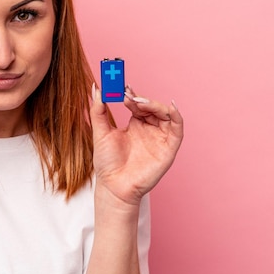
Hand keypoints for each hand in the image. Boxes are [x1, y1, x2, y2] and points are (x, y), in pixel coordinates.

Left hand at [90, 84, 183, 205]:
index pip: (138, 103)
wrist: (114, 186)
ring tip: (139, 102)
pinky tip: (170, 106)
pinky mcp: (168, 148)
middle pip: (152, 106)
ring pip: (165, 114)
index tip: (121, 88)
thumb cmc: (107, 163)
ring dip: (154, 104)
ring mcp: (159, 138)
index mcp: (135, 124)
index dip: (131, 94)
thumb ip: (98, 110)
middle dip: (141, 99)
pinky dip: (177, 115)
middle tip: (128, 95)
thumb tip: (96, 88)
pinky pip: (177, 129)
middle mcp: (149, 129)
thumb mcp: (100, 132)